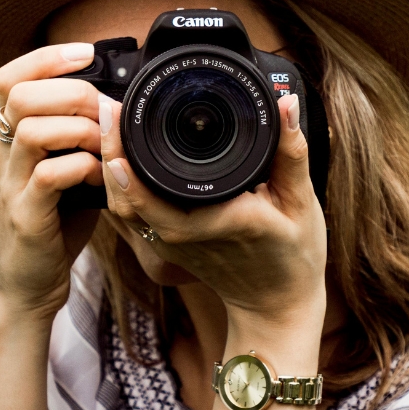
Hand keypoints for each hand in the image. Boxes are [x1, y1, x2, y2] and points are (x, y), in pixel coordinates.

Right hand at [0, 42, 103, 319]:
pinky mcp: (25, 215)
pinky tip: (100, 179)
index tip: (86, 52)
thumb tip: (121, 109)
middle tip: (105, 111)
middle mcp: (4, 155)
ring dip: (80, 130)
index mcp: (11, 139)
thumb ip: (83, 140)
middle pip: (20, 94)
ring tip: (105, 146)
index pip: (10, 78)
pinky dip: (84, 168)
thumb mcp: (68, 171)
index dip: (46, 57)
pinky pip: (50, 175)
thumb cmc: (55, 223)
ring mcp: (10, 185)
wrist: (30, 283)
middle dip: (72, 92)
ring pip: (32, 129)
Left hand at [98, 93, 327, 333]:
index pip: (158, 199)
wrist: (276, 305)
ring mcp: (171, 245)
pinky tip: (119, 153)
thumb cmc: (294, 256)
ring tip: (109, 122)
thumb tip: (285, 104)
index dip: (129, 167)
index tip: (118, 121)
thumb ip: (291, 152)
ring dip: (109, 166)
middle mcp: (186, 237)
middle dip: (109, 151)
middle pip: (127, 199)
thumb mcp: (302, 203)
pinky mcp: (167, 246)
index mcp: (219, 223)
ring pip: (123, 208)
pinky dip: (120, 184)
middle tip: (106, 108)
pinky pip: (132, 215)